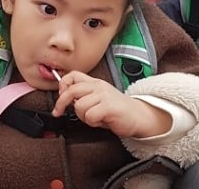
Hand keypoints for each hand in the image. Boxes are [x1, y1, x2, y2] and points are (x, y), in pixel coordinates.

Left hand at [52, 71, 170, 137]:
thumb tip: (65, 100)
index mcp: (95, 82)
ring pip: (79, 106)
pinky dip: (92, 122)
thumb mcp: (98, 98)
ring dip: (83, 116)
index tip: (60, 96)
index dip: (62, 85)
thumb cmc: (117, 110)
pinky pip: (90, 116)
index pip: (72, 75)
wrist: (139, 116)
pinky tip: (101, 121)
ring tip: (93, 117)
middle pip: (71, 90)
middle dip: (61, 103)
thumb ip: (84, 96)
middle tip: (59, 112)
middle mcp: (99, 86)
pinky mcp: (109, 107)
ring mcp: (104, 96)